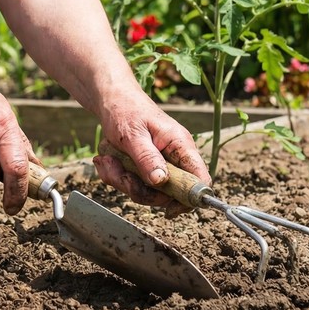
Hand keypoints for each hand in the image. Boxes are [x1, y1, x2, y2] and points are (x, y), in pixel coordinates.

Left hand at [92, 94, 210, 216]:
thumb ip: (147, 158)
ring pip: (146, 191)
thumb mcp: (133, 135)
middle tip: (119, 173)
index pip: (200, 179)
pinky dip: (116, 175)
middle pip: (167, 193)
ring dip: (122, 180)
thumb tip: (161, 181)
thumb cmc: (125, 110)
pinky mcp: (144, 168)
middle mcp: (174, 157)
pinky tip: (108, 158)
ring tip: (109, 159)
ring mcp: (159, 164)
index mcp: (180, 145)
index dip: (190, 198)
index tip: (169, 209)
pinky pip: (133, 184)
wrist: (110, 100)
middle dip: (139, 188)